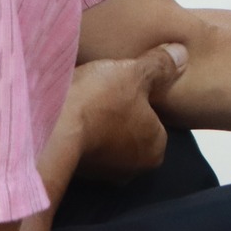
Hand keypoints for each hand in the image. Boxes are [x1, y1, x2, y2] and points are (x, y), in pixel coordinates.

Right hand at [63, 42, 185, 182]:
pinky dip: (75, 133)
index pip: (155, 122)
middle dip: (118, 115)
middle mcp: (131, 171)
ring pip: (104, 141)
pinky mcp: (72, 174)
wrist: (47, 130)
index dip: (141, 100)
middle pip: (130, 133)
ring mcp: (100, 176)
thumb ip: (160, 65)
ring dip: (94, 124)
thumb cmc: (99, 102)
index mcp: (154, 150)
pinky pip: (80, 147)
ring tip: (82, 100)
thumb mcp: (135, 73)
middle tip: (103, 91)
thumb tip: (182, 54)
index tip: (125, 84)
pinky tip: (66, 115)